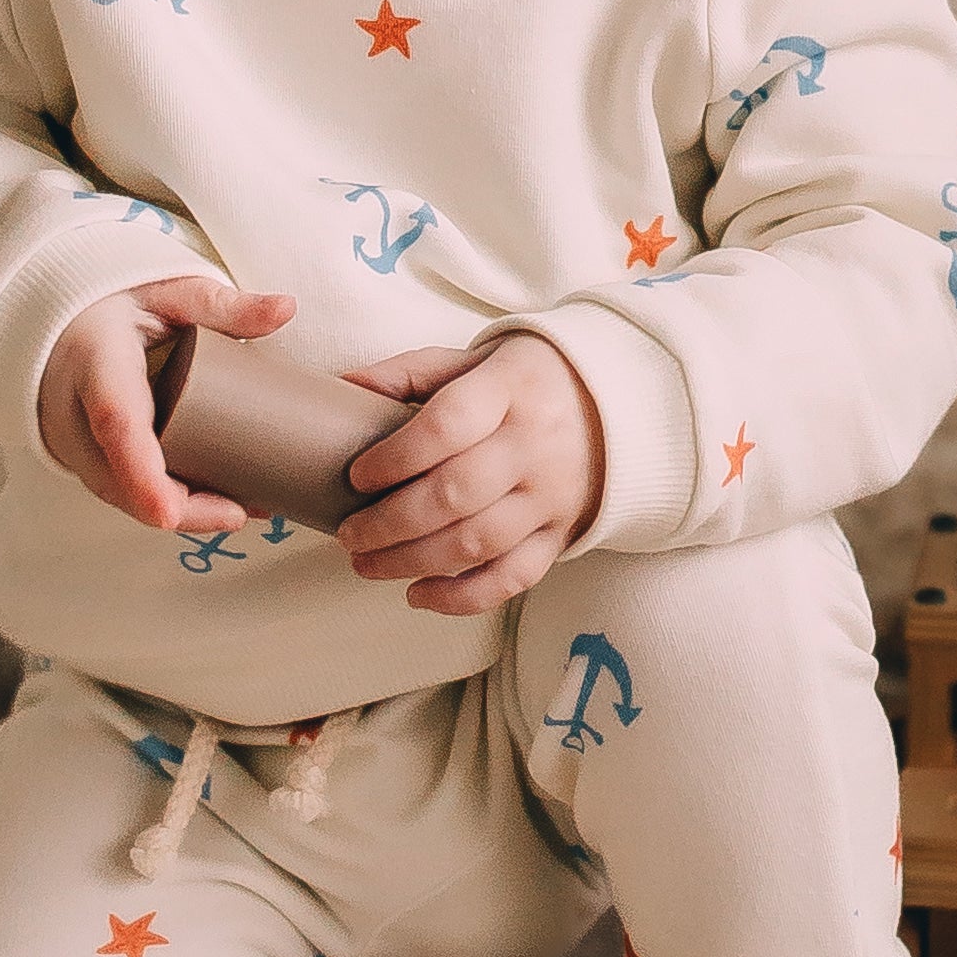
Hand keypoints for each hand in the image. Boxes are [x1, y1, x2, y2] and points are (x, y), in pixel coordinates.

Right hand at [35, 268, 295, 533]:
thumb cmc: (118, 308)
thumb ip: (222, 305)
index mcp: (96, 362)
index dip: (140, 473)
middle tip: (241, 512)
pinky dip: (165, 505)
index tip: (169, 512)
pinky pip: (121, 492)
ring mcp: (75, 444)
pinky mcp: (86, 460)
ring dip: (179, 513)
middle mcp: (74, 413)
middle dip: (179, 508)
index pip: (115, 422)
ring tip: (242, 511)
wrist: (64, 324)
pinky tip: (215, 508)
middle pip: (118, 479)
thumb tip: (285, 309)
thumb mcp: (169, 293)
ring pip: (121, 495)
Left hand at [338, 327, 606, 613]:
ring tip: (365, 564)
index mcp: (509, 389)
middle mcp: (535, 444)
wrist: (614, 407)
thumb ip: (408, 373)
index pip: (448, 425)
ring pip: (477, 542)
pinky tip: (417, 594)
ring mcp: (551, 494)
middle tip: (348, 534)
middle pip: (456, 493)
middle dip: (391, 522)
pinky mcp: (560, 533)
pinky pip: (513, 577)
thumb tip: (342, 388)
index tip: (356, 475)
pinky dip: (462, 597)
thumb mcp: (472, 360)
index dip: (396, 456)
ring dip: (412, 561)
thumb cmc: (522, 383)